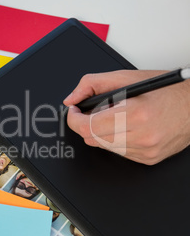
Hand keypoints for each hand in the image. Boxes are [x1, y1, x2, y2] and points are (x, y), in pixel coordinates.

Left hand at [63, 70, 189, 164]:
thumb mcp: (126, 77)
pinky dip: (115, 140)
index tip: (73, 111)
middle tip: (90, 112)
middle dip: (85, 124)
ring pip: (104, 147)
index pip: (88, 127)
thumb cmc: (164, 90)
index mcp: (135, 113)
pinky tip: (126, 127)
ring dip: (101, 132)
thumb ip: (92, 84)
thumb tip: (71, 99)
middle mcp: (141, 135)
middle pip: (92, 139)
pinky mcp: (149, 158)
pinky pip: (119, 153)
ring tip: (114, 117)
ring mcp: (146, 150)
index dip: (74, 119)